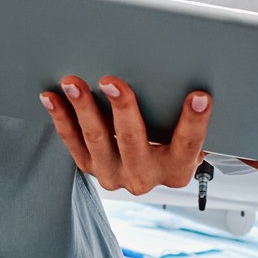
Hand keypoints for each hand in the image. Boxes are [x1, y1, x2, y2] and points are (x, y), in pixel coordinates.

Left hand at [39, 75, 212, 193]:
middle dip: (122, 109)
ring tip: (73, 83)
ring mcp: (115, 175)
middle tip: (111, 81)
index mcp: (178, 169)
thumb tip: (205, 84)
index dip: (195, 121)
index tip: (199, 96)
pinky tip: (52, 97)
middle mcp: (146, 177)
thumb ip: (195, 118)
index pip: (189, 143)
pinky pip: (72, 142)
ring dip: (83, 109)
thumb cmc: (173, 141)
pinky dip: (61, 118)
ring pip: (97, 140)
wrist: (149, 168)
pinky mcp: (90, 167)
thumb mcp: (190, 136)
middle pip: (134, 141)